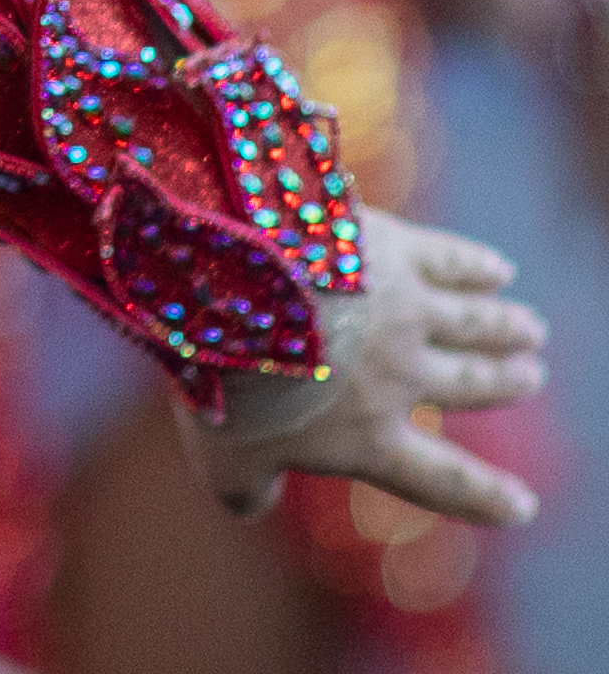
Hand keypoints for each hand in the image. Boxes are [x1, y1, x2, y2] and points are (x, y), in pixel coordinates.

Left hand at [182, 209, 546, 527]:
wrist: (226, 290)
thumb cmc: (221, 383)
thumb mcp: (223, 455)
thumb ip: (245, 487)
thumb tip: (251, 505)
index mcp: (370, 438)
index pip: (443, 480)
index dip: (485, 496)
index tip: (522, 505)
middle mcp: (400, 378)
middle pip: (468, 384)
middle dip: (503, 380)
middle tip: (533, 374)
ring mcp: (402, 312)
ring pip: (472, 324)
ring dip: (504, 327)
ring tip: (531, 327)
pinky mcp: (390, 248)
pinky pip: (449, 260)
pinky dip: (475, 264)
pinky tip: (496, 267)